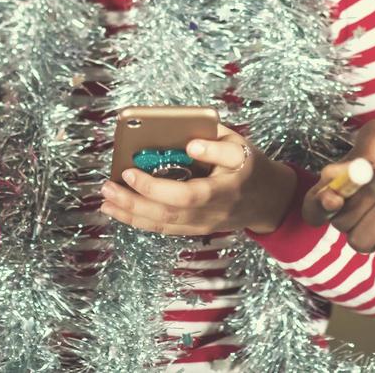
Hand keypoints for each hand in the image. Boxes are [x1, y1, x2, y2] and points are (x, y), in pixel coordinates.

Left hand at [98, 126, 296, 235]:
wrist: (268, 200)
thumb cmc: (251, 167)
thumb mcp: (242, 148)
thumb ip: (217, 147)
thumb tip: (189, 145)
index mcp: (223, 191)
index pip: (184, 195)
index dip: (154, 188)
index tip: (130, 171)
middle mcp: (210, 213)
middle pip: (166, 215)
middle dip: (132, 203)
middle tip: (106, 187)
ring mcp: (202, 225)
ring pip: (162, 225)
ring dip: (130, 215)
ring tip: (106, 201)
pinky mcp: (195, 228)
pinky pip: (164, 228)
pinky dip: (140, 221)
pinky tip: (121, 211)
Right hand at [301, 117, 374, 254]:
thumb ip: (362, 149)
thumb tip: (342, 174)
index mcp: (347, 183)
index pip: (315, 205)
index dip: (316, 205)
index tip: (332, 196)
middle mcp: (359, 208)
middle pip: (337, 222)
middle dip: (357, 199)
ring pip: (358, 240)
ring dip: (373, 214)